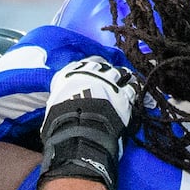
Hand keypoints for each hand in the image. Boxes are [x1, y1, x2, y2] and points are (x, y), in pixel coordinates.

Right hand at [39, 56, 139, 189]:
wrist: (79, 126)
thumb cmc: (59, 120)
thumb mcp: (53, 106)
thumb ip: (59, 100)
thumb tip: (58, 106)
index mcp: (70, 73)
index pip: (83, 63)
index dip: (90, 68)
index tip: (93, 73)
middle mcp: (91, 72)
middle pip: (104, 65)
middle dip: (107, 72)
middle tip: (110, 80)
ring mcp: (109, 81)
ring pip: (121, 72)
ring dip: (123, 77)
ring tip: (126, 83)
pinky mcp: (124, 94)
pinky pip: (133, 87)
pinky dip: (135, 89)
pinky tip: (136, 93)